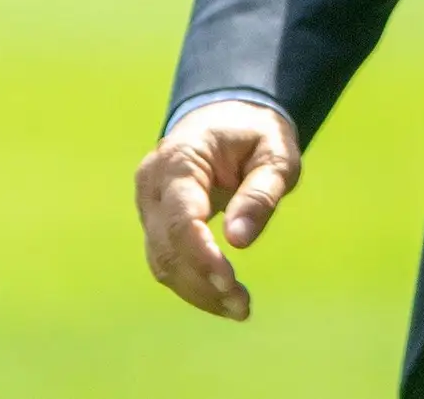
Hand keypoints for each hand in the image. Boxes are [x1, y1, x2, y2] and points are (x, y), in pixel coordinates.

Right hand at [136, 97, 302, 321]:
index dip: (201, 255)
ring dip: (197, 291)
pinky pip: (166, 261)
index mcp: (180, 159)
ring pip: (162, 262)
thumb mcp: (275, 153)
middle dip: (203, 283)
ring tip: (239, 308)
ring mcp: (148, 204)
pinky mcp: (154, 222)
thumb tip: (238, 241)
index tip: (230, 281)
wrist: (227, 115)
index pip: (180, 217)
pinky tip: (222, 297)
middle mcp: (152, 184)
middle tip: (244, 307)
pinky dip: (191, 284)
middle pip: (167, 247)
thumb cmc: (256, 133)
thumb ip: (260, 193)